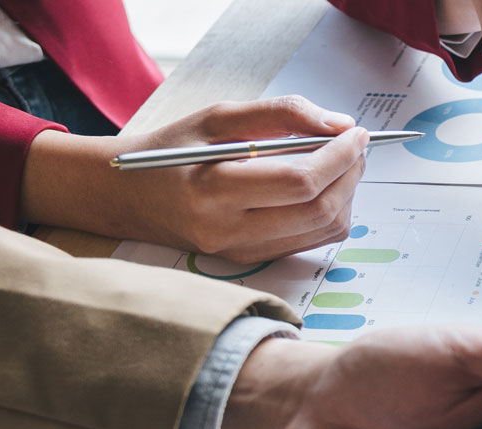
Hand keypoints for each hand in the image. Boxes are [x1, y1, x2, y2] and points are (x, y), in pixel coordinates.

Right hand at [22, 96, 367, 262]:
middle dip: (350, 173)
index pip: (299, 182)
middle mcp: (228, 231)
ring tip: (340, 162)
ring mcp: (240, 253)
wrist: (126, 196)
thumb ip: (280, 114)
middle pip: (318, 210)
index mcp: (213, 191)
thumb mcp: (217, 117)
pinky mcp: (248, 261)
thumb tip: (338, 124)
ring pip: (322, 231)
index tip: (355, 132)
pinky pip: (308, 241)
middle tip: (355, 144)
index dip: (339, 156)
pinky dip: (328, 211)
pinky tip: (321, 186)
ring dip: (346, 193)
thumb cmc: (170, 151)